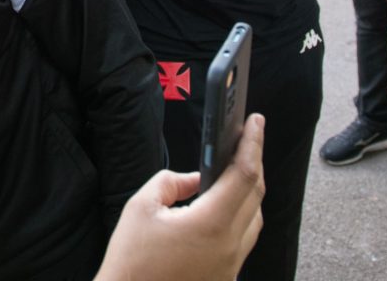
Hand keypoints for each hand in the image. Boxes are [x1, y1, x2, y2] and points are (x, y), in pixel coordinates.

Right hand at [95, 114, 265, 280]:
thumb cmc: (131, 261)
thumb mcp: (140, 207)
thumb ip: (170, 181)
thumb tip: (192, 178)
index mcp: (210, 224)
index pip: (243, 175)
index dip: (252, 144)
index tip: (255, 122)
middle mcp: (229, 246)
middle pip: (255, 195)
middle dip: (254, 162)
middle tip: (246, 140)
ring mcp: (231, 266)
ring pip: (254, 219)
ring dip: (249, 191)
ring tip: (235, 170)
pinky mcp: (226, 277)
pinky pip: (243, 240)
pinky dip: (240, 216)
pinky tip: (223, 208)